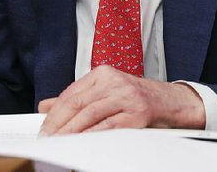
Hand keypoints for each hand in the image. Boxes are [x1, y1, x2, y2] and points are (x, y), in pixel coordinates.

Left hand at [38, 65, 204, 134]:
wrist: (172, 102)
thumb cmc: (138, 98)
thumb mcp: (105, 92)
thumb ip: (76, 98)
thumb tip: (46, 106)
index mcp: (102, 74)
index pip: (71, 93)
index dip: (54, 112)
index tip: (44, 127)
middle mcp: (113, 81)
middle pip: (77, 103)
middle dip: (59, 123)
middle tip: (47, 137)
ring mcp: (126, 95)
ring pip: (90, 114)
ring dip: (72, 131)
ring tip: (60, 142)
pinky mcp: (138, 112)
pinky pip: (110, 126)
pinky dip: (94, 135)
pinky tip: (83, 142)